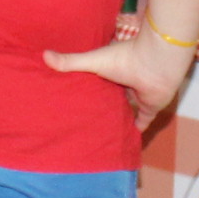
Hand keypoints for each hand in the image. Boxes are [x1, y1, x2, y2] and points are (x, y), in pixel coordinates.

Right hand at [44, 28, 192, 129]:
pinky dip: (134, 131)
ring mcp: (138, 96)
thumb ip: (71, 61)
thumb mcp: (93, 61)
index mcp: (112, 70)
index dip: (89, 90)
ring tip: (99, 134)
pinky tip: (122, 141)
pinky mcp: (149, 109)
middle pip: (112, 98)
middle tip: (83, 121)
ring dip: (117, 119)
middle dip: (102, 106)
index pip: (99, 82)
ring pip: (126, 110)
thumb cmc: (125, 58)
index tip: (74, 101)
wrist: (156, 63)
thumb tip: (43, 55)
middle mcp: (125, 84)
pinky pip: (141, 123)